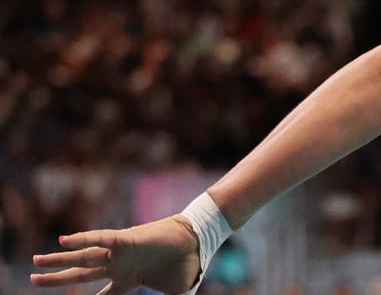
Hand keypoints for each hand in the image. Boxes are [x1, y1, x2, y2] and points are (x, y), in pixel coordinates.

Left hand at [31, 216, 200, 294]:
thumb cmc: (188, 264)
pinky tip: (64, 241)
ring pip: (83, 257)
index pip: (103, 292)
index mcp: (129, 279)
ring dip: (59, 260)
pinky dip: (83, 239)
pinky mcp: (126, 240)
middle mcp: (119, 265)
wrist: (198, 242)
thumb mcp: (176, 291)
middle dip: (57, 278)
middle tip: (33, 279)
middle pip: (81, 274)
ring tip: (36, 262)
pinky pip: (101, 239)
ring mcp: (120, 253)